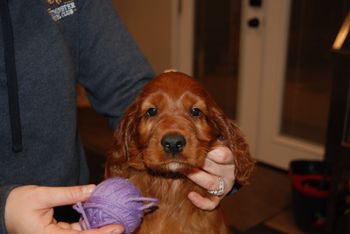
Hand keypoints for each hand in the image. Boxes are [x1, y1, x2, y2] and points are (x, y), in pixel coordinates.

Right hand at [5, 185, 123, 233]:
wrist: (2, 210)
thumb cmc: (17, 204)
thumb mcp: (42, 196)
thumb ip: (69, 194)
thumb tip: (93, 189)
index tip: (118, 227)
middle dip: (103, 232)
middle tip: (122, 223)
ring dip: (98, 227)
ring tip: (114, 217)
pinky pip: (77, 230)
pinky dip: (88, 222)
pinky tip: (99, 213)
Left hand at [186, 146, 234, 209]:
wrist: (219, 171)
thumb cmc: (212, 153)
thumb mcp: (213, 145)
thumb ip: (207, 141)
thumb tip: (194, 131)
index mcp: (230, 159)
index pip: (224, 155)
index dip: (210, 152)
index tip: (197, 147)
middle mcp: (229, 173)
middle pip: (214, 168)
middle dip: (197, 162)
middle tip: (183, 157)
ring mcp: (224, 187)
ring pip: (210, 183)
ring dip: (195, 176)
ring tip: (182, 170)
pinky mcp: (217, 198)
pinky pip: (211, 203)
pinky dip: (201, 201)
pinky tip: (190, 195)